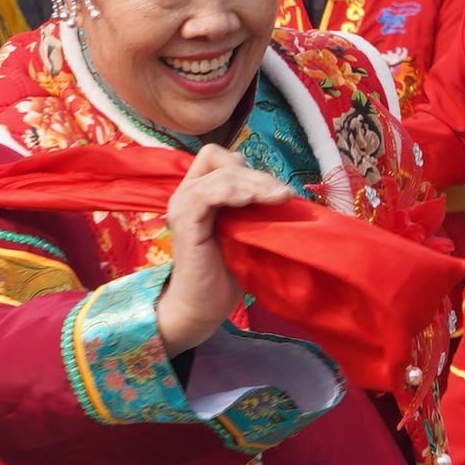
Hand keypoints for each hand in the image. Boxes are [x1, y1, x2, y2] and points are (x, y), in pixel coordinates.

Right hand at [154, 142, 287, 356]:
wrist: (202, 306)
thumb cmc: (226, 273)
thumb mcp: (244, 231)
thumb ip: (251, 207)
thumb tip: (279, 188)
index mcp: (198, 193)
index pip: (217, 157)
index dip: (245, 166)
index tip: (271, 190)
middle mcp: (186, 193)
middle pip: (222, 160)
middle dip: (257, 175)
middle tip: (283, 196)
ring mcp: (182, 205)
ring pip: (220, 173)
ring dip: (254, 184)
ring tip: (277, 199)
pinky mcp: (185, 220)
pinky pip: (208, 193)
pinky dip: (232, 192)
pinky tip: (249, 203)